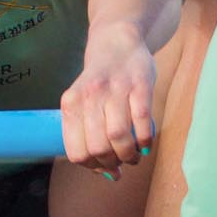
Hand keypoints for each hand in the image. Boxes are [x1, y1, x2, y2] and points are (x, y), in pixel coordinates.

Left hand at [60, 20, 157, 177]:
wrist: (117, 41)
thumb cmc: (99, 81)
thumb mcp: (82, 103)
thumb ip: (88, 136)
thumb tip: (106, 174)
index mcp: (71, 103)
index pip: (76, 151)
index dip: (92, 167)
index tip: (103, 168)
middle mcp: (90, 95)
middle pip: (98, 147)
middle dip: (112, 163)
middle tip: (121, 163)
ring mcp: (116, 89)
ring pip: (119, 136)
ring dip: (129, 155)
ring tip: (133, 156)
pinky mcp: (140, 84)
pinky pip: (142, 121)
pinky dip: (145, 139)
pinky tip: (145, 144)